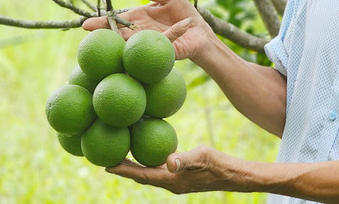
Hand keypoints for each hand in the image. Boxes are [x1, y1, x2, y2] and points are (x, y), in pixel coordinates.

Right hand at [82, 0, 215, 62]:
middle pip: (119, 36)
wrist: (201, 32)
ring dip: (123, 42)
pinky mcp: (165, 52)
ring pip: (133, 45)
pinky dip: (163, 38)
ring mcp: (151, 45)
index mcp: (139, 19)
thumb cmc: (184, 13)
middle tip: (89, 35)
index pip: (117, 21)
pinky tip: (153, 36)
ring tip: (109, 40)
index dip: (102, 23)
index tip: (86, 25)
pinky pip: (161, 45)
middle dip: (105, 36)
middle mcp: (140, 34)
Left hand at [105, 145, 250, 194]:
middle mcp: (170, 183)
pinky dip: (149, 164)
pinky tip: (150, 154)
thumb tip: (169, 162)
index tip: (106, 165)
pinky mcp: (182, 178)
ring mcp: (176, 182)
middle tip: (108, 159)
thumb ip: (184, 160)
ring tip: (123, 156)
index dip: (123, 170)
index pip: (141, 176)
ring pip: (150, 174)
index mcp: (170, 180)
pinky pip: (160, 171)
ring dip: (136, 167)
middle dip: (125, 169)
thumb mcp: (201, 157)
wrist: (232, 175)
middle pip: (142, 176)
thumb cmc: (217, 164)